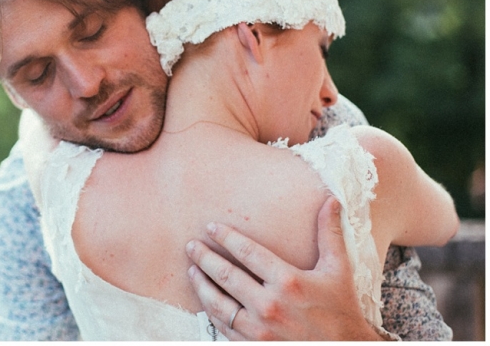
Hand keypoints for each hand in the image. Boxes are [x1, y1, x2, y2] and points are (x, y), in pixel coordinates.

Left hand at [186, 197, 382, 340]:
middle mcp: (270, 305)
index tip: (211, 228)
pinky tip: (206, 301)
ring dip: (201, 285)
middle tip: (191, 246)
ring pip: (218, 304)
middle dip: (204, 258)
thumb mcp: (338, 270)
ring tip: (192, 270)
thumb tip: (331, 200)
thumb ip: (329, 234)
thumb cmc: (341, 310)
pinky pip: (224, 327)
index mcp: (288, 281)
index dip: (226, 237)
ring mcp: (260, 330)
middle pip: (226, 275)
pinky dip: (211, 312)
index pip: (247, 252)